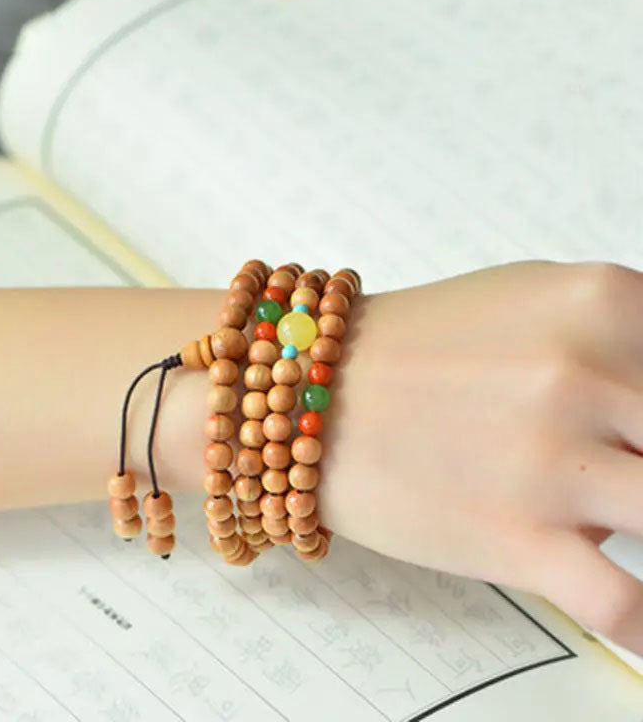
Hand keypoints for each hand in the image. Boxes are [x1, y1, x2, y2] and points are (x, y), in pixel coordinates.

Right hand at [323, 260, 642, 654]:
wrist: (310, 396)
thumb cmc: (413, 348)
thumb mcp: (527, 297)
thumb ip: (619, 333)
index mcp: (600, 303)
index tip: (635, 432)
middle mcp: (584, 377)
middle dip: (642, 457)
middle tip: (610, 466)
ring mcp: (553, 463)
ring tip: (601, 512)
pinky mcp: (518, 540)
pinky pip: (627, 608)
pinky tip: (642, 622)